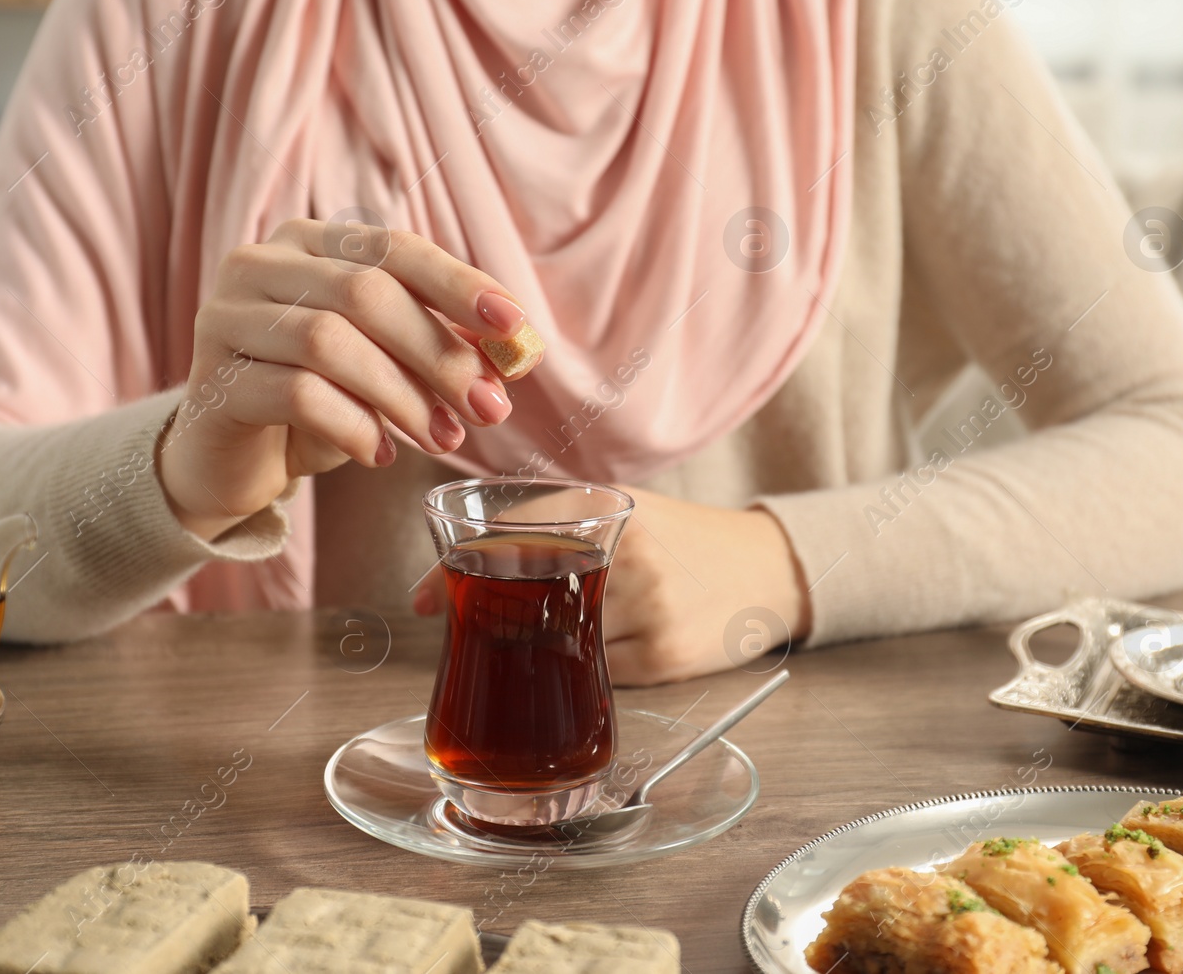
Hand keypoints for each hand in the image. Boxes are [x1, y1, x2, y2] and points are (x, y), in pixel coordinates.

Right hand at [158, 219, 538, 539]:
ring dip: (402, 396)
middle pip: (365, 293)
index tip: (514, 327)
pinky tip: (381, 454)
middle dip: (439, 353)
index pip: (393, 248)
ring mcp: (225, 319)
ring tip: (442, 438)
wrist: (231, 460)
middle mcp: (258, 266)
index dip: (458, 285)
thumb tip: (513, 348)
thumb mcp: (385, 365)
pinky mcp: (213, 382)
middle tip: (488, 407)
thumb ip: (438, 343)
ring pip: (330, 342)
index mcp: (307, 242)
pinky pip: (296, 395)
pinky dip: (354, 427)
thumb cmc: (316, 403)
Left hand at [412, 487, 811, 685]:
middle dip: (485, 620)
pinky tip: (590, 655)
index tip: (418, 600)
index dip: (453, 573)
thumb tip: (444, 582)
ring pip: (552, 645)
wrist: (765, 567)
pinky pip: (591, 676)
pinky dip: (576, 672)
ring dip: (528, 653)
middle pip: (524, 599)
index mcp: (609, 505)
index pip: (513, 536)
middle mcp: (628, 554)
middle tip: (465, 629)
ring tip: (534, 643)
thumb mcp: (619, 509)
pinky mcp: (664, 657)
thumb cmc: (676, 539)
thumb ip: (546, 527)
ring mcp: (648, 609)